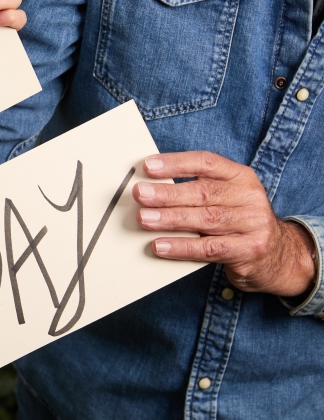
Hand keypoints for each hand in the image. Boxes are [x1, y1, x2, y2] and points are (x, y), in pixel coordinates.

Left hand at [134, 151, 316, 296]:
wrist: (279, 256)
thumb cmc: (238, 222)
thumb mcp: (227, 198)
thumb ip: (197, 190)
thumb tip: (150, 186)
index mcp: (241, 177)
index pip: (206, 163)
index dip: (176, 163)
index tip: (148, 166)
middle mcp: (250, 197)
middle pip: (203, 192)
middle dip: (167, 193)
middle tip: (140, 194)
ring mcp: (253, 224)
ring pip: (205, 219)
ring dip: (170, 219)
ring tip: (144, 218)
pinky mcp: (250, 250)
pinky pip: (209, 248)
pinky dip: (181, 247)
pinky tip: (160, 246)